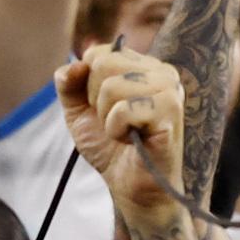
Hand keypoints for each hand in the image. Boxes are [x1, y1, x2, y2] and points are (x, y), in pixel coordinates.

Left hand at [57, 45, 183, 225]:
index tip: (104, 107)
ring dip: (108, 117)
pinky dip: (117, 129)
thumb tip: (76, 64)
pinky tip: (133, 139)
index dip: (87, 84)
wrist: (129, 185)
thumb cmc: (109, 145)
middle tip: (115, 121)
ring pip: (112, 86)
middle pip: (103, 63)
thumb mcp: (77, 109)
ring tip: (126, 131)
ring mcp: (170, 90)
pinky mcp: (171, 113)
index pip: (98, 53)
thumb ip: (68, 82)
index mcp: (142, 65)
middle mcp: (162, 71)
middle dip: (96, 99)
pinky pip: (124, 109)